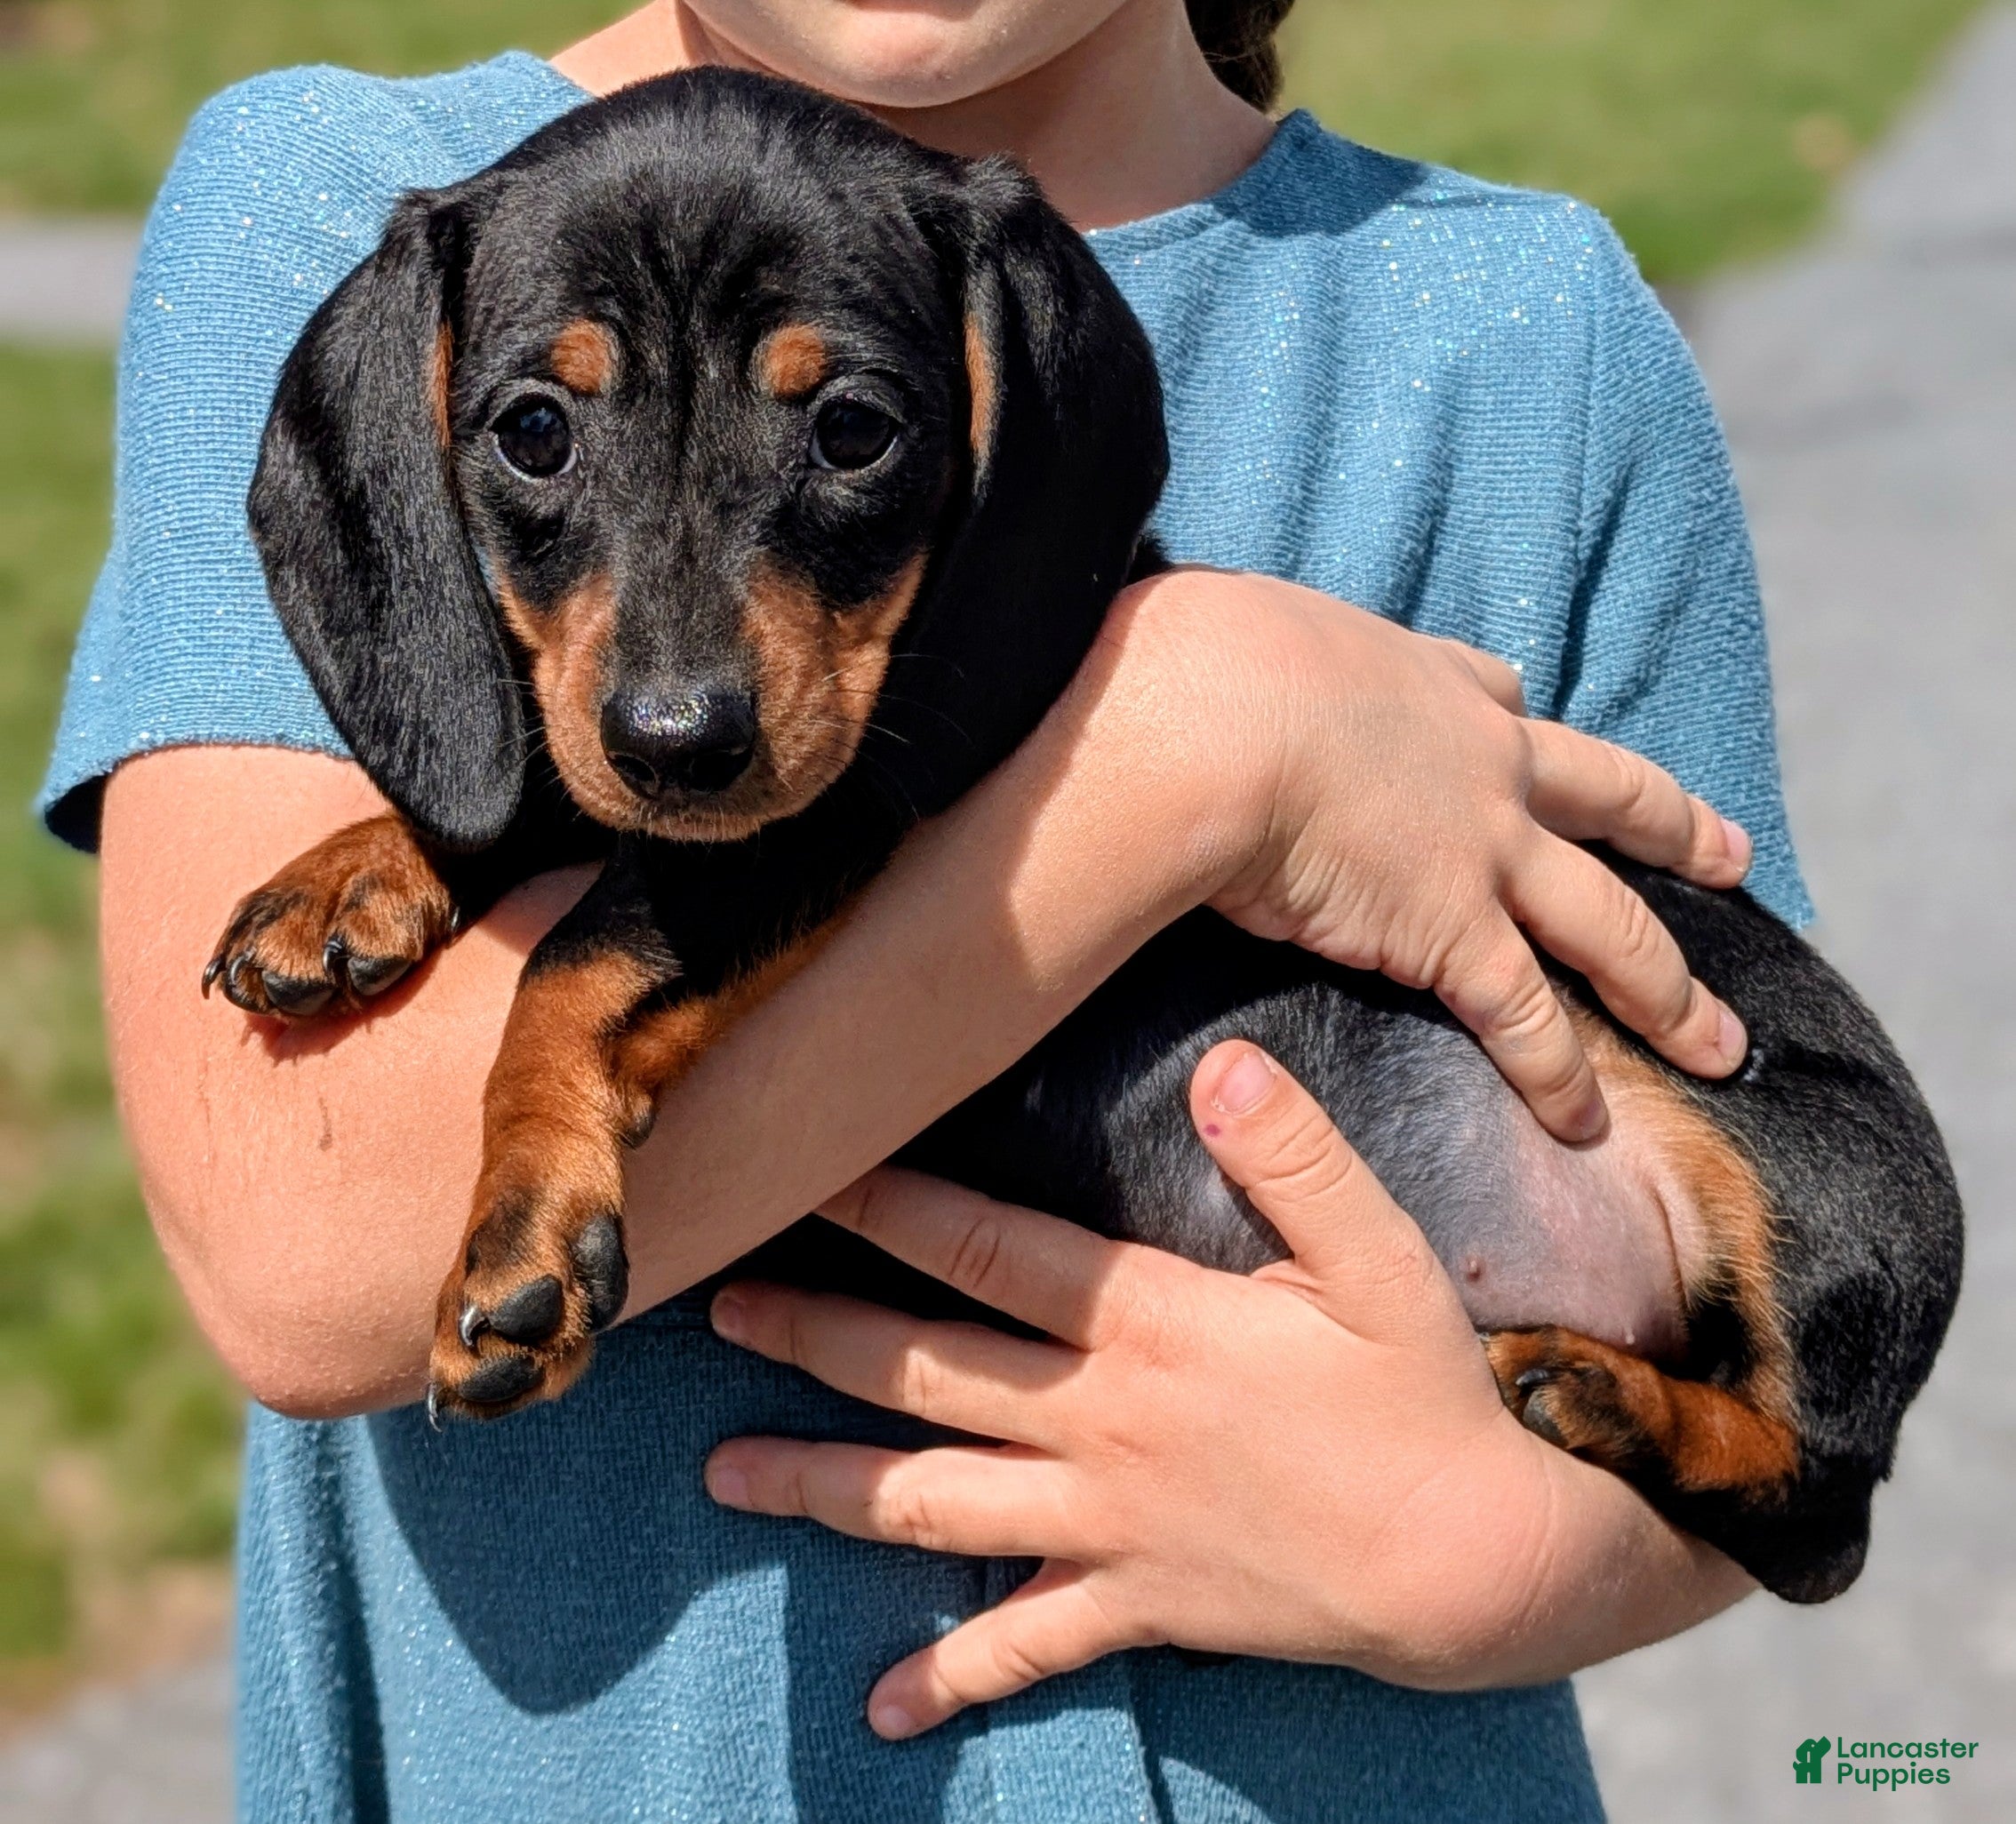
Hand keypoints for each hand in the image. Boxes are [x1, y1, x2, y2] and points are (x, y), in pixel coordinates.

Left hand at [703, 1040, 1748, 1737]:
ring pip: (935, 1505)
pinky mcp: (1140, 1606)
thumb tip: (1225, 1065)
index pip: (990, 1250)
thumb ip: (1300, 1159)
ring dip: (824, 1486)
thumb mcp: (1383, 1260)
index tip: (811, 1167)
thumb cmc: (1429, 1398)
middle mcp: (1103, 1425)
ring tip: (723, 1476)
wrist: (1479, 1564)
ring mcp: (1109, 1525)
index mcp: (1150, 1326)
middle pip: (927, 1373)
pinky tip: (880, 1705)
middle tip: (716, 1308)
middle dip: (814, 1335)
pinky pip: (1028, 1648)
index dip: (892, 1206)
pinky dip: (954, 1677)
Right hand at [1106, 570, 1751, 1139]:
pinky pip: (1526, 1017)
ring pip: (1607, 924)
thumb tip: (1194, 667)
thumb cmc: (1203, 666)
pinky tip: (1584, 1122)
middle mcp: (1483, 760)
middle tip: (1731, 858)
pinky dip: (1559, 1073)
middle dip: (1674, 831)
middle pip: (1610, 795)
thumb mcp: (1243, 635)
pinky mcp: (1456, 930)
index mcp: (1422, 681)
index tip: (1527, 731)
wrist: (1218, 725)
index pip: (1496, 692)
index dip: (1518, 722)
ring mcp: (1486, 847)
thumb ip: (1248, 665)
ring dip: (1667, 989)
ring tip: (1717, 1041)